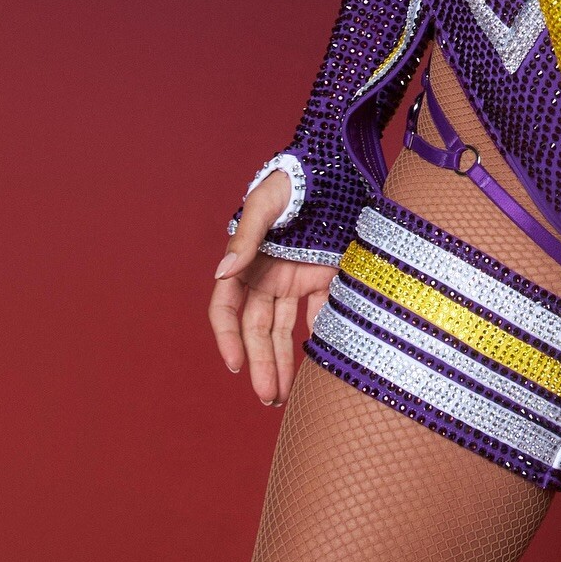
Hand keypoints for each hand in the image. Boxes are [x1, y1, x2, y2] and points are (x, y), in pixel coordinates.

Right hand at [208, 171, 334, 405]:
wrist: (338, 163)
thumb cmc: (294, 178)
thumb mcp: (267, 202)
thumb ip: (246, 238)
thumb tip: (221, 274)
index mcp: (247, 262)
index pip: (227, 309)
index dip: (227, 338)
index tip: (237, 366)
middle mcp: (268, 276)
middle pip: (257, 329)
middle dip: (260, 364)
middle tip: (268, 398)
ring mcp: (296, 279)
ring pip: (284, 331)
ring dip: (282, 363)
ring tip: (282, 398)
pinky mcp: (326, 276)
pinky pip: (320, 313)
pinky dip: (318, 337)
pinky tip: (320, 364)